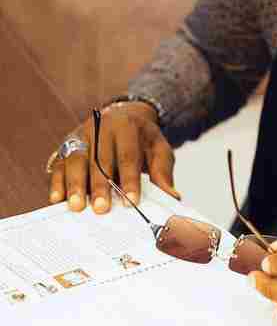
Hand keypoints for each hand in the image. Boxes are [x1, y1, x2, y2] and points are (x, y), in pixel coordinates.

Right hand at [47, 102, 179, 213]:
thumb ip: (163, 172)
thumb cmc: (143, 139)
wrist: (127, 116)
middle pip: (99, 159)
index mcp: (128, 127)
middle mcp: (102, 127)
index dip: (130, 179)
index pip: (128, 156)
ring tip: (76, 206)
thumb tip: (172, 197)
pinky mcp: (67, 143)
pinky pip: (59, 162)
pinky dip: (57, 180)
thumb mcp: (159, 150)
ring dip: (75, 184)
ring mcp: (82, 134)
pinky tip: (57, 198)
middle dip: (100, 186)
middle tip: (101, 209)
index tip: (131, 201)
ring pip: (76, 159)